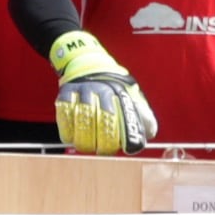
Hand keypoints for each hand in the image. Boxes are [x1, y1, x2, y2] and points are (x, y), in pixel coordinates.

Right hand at [46, 31, 155, 155]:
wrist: (88, 64)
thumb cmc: (113, 89)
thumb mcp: (133, 96)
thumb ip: (143, 115)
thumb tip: (149, 133)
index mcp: (122, 93)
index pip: (128, 117)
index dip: (129, 136)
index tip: (129, 148)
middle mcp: (104, 91)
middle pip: (105, 121)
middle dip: (105, 142)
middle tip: (104, 150)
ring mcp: (84, 91)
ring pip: (83, 120)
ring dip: (85, 140)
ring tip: (87, 147)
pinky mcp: (67, 91)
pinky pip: (64, 114)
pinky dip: (67, 130)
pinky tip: (71, 137)